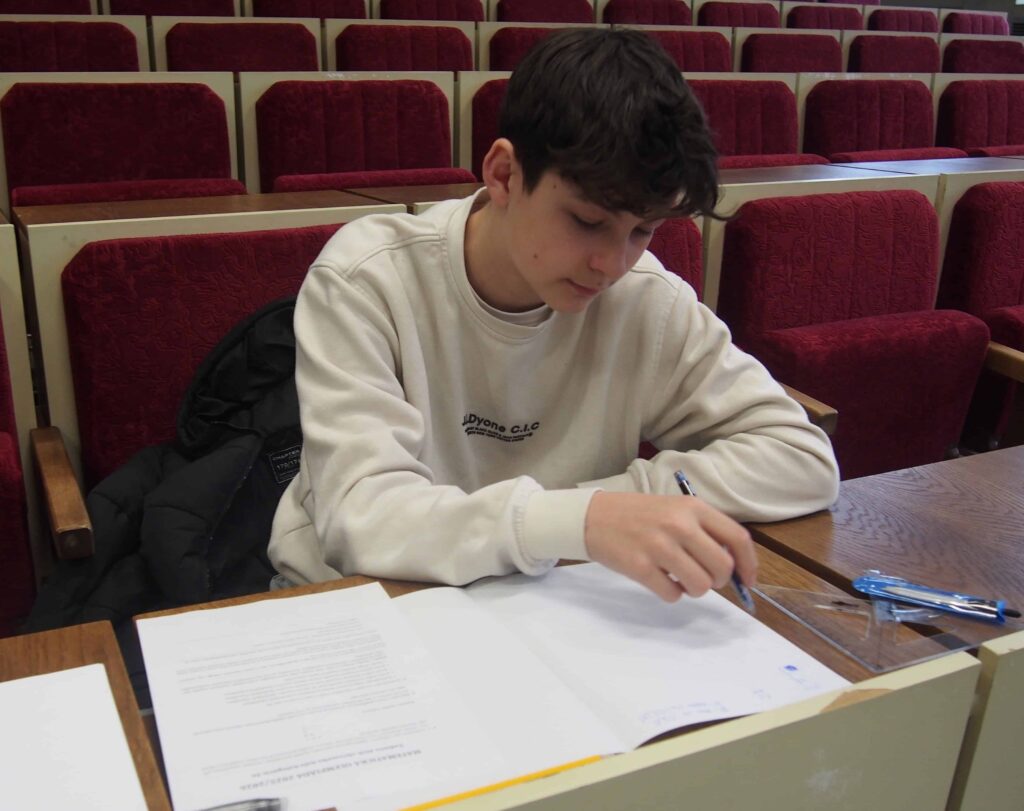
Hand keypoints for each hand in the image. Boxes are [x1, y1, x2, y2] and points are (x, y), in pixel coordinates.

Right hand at [583, 491, 756, 602]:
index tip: (747, 580)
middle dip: (719, 581)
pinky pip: (672, 594)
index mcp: (693, 508)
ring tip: (679, 578)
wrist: (593, 517)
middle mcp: (679, 525)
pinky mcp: (640, 567)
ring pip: (700, 585)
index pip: (737, 538)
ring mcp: (659, 546)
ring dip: (694, 589)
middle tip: (705, 579)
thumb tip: (732, 566)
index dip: (749, 564)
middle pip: (721, 567)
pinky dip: (671, 593)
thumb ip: (704, 531)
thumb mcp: (675, 510)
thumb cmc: (639, 515)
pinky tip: (660, 580)